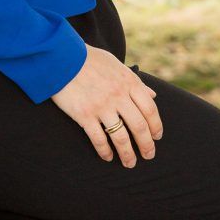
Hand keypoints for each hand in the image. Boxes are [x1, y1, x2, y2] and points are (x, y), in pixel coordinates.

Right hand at [50, 46, 162, 166]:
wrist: (63, 56)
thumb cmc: (90, 60)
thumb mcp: (117, 66)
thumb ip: (136, 82)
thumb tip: (153, 95)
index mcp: (129, 82)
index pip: (150, 109)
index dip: (156, 126)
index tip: (156, 137)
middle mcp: (118, 96)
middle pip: (139, 126)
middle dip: (146, 145)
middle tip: (148, 155)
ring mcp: (102, 106)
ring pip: (121, 137)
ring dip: (128, 154)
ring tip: (130, 163)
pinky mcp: (84, 115)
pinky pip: (99, 139)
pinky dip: (105, 151)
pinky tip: (108, 157)